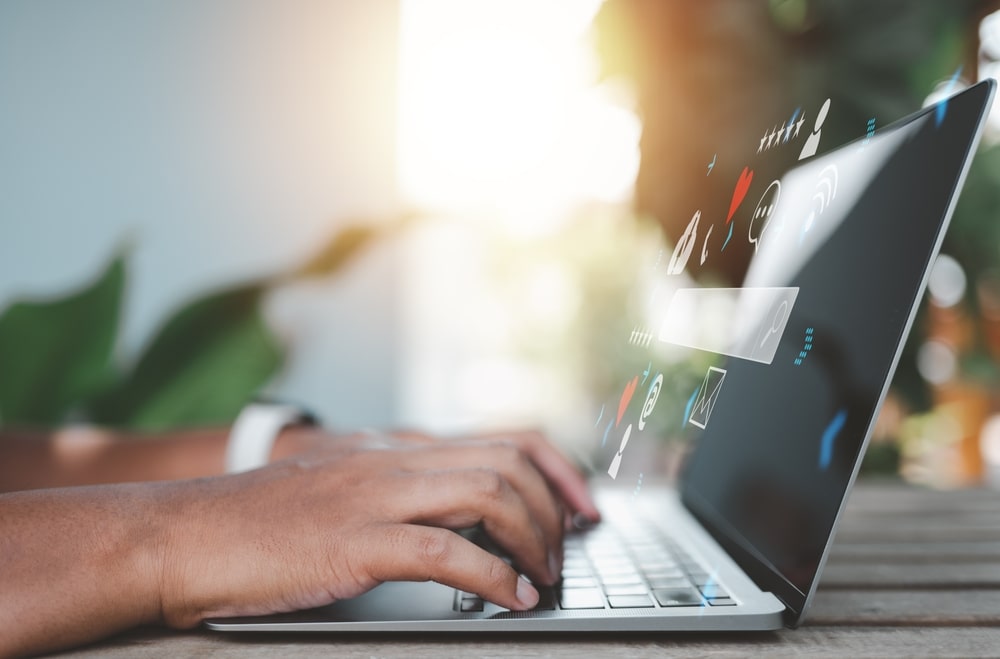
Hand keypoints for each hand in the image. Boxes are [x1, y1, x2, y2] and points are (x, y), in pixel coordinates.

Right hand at [159, 430, 599, 626]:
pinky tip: (506, 600)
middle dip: (553, 509)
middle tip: (563, 553)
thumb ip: (397, 491)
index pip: (501, 437)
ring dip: (530, 540)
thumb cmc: (258, 522)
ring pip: (486, 495)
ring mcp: (374, 496)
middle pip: (506, 463)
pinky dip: (490, 577)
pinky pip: (444, 550)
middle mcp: (393, 460)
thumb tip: (460, 522)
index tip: (582, 505)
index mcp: (395, 448)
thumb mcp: (340, 489)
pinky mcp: (354, 541)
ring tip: (541, 577)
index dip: (557, 469)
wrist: (184, 534)